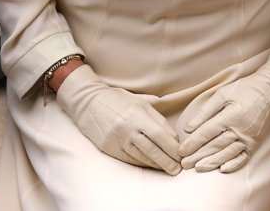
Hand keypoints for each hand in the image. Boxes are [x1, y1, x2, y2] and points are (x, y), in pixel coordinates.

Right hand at [55, 64, 180, 174]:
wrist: (87, 102)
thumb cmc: (116, 100)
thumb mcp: (139, 101)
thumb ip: (157, 117)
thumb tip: (174, 136)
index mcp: (136, 114)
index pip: (160, 136)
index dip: (173, 148)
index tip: (182, 155)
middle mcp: (127, 128)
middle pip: (153, 150)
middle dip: (168, 162)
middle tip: (178, 169)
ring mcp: (117, 140)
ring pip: (142, 157)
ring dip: (158, 165)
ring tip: (169, 169)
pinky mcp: (109, 148)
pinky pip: (130, 160)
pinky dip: (143, 163)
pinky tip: (151, 165)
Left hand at [178, 50, 269, 172]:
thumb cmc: (244, 89)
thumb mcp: (222, 94)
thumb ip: (205, 111)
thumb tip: (189, 128)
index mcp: (230, 116)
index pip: (207, 133)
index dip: (193, 143)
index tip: (181, 151)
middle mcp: (240, 130)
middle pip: (215, 146)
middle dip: (198, 156)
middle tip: (184, 164)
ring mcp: (249, 139)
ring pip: (227, 154)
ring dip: (212, 162)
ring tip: (198, 168)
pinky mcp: (256, 143)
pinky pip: (244, 158)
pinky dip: (233, 165)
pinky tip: (222, 170)